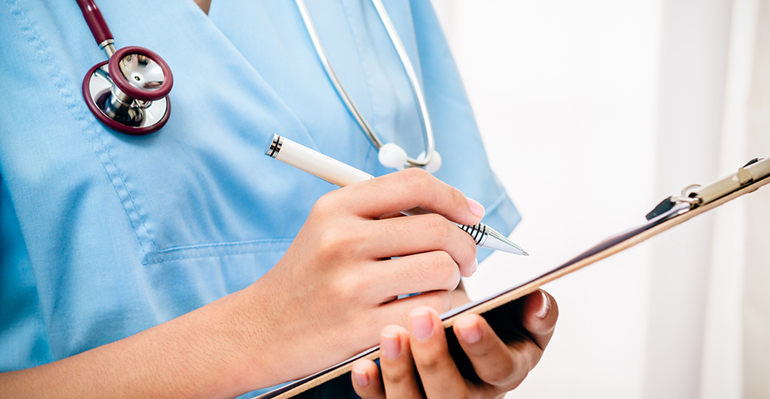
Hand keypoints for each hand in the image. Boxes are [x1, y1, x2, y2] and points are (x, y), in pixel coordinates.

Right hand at [242, 169, 484, 386]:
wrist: (259, 329)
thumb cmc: (307, 277)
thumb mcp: (328, 227)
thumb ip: (381, 211)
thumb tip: (451, 208)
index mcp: (336, 207)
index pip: (414, 185)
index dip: (454, 197)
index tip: (472, 215)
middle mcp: (341, 239)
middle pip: (437, 228)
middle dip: (466, 246)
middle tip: (464, 260)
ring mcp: (350, 284)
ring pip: (441, 268)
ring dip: (455, 279)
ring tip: (443, 285)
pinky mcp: (359, 327)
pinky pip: (431, 309)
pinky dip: (443, 309)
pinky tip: (430, 309)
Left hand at [350, 289, 557, 398]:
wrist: (462, 333)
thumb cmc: (488, 320)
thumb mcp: (518, 316)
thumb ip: (533, 311)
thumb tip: (537, 302)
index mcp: (504, 371)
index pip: (499, 368)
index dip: (484, 347)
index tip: (468, 319)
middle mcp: (471, 395)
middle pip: (454, 394)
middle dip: (436, 358)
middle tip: (421, 316)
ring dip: (400, 371)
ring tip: (390, 334)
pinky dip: (372, 388)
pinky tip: (363, 365)